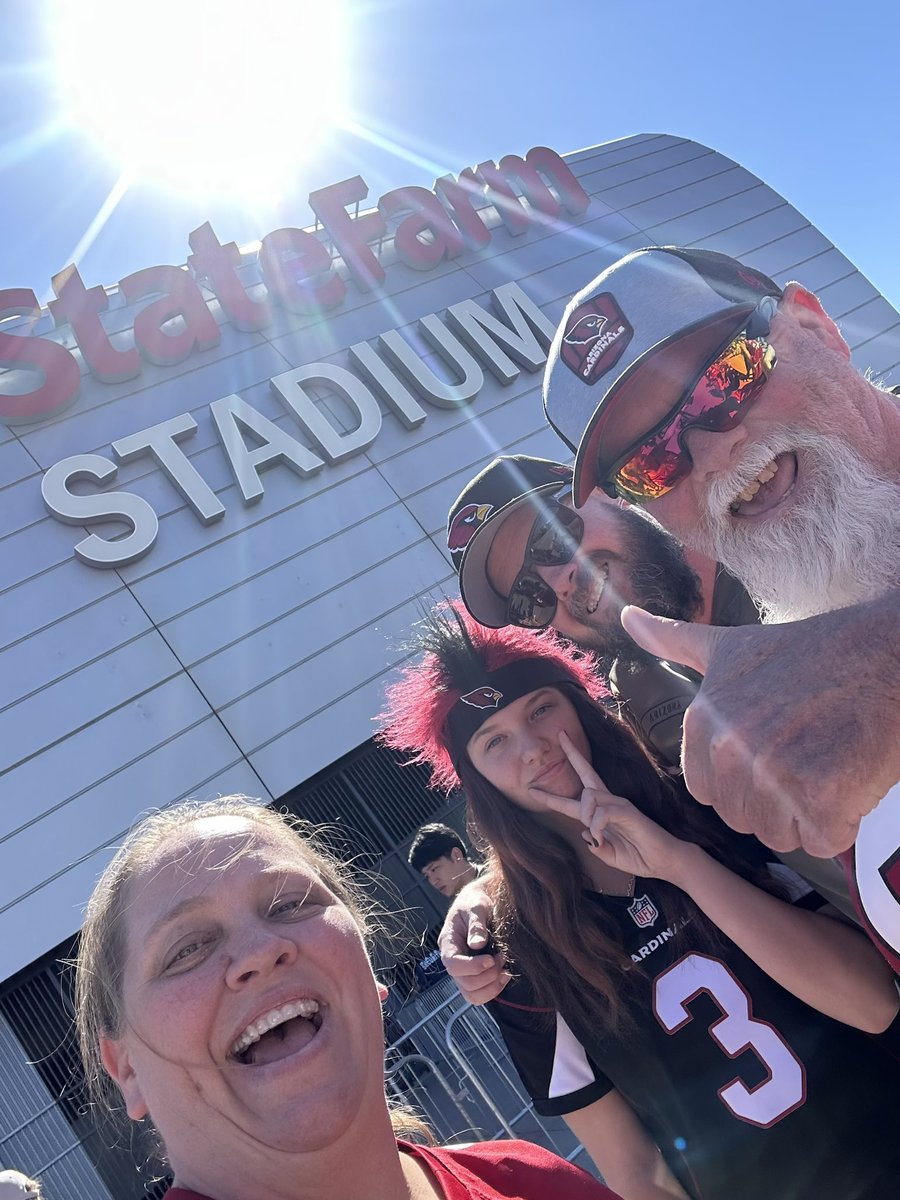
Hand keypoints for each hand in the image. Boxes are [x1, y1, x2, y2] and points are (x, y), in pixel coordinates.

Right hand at [437, 878, 509, 1004]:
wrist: (479, 903)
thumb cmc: (475, 902)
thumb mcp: (475, 906)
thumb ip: (476, 924)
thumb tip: (477, 944)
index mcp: (448, 943)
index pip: (453, 964)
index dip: (472, 966)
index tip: (490, 959)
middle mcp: (453, 960)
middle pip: (464, 983)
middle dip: (487, 975)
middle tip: (501, 959)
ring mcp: (463, 971)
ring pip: (472, 995)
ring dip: (491, 986)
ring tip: (504, 970)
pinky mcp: (474, 976)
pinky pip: (480, 994)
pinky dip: (494, 990)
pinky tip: (505, 975)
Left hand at [531, 731, 687, 881]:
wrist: (666, 863)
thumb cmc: (641, 857)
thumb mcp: (609, 855)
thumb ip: (596, 845)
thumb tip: (584, 834)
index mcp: (603, 813)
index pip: (575, 799)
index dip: (552, 797)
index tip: (532, 790)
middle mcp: (610, 803)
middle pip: (586, 774)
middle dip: (572, 754)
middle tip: (560, 735)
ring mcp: (620, 804)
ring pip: (589, 796)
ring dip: (586, 816)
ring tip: (599, 836)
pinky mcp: (628, 811)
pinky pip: (602, 811)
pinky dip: (596, 826)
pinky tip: (602, 838)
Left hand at [621, 601, 899, 855]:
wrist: (884, 655)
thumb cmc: (811, 653)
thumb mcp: (730, 645)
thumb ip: (674, 641)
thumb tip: (625, 618)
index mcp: (702, 723)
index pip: (709, 794)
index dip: (747, 782)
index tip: (776, 747)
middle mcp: (728, 750)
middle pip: (744, 819)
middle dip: (779, 801)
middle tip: (811, 752)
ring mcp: (772, 775)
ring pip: (781, 835)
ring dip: (810, 814)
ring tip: (829, 762)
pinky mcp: (818, 798)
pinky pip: (821, 841)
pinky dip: (842, 821)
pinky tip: (850, 778)